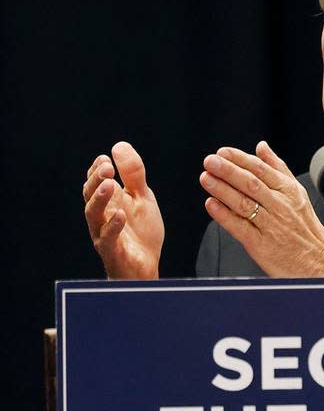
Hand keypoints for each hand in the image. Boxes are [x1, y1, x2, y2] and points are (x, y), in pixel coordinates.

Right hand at [82, 142, 164, 278]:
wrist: (146, 265)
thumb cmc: (140, 232)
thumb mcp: (142, 198)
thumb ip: (133, 175)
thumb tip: (119, 146)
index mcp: (108, 202)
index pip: (95, 182)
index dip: (97, 170)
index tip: (105, 158)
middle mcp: (101, 216)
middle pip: (91, 195)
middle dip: (96, 180)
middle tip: (106, 167)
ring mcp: (103, 234)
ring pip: (93, 215)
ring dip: (100, 199)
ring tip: (109, 184)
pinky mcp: (112, 252)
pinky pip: (108, 239)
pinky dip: (113, 226)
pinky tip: (120, 214)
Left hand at [200, 141, 323, 276]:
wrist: (318, 261)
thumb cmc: (305, 228)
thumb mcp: (297, 194)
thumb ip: (278, 169)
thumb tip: (261, 147)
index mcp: (289, 192)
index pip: (262, 170)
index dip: (240, 159)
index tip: (223, 152)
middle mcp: (281, 206)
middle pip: (251, 184)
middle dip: (228, 170)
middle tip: (210, 161)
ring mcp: (271, 225)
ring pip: (244, 203)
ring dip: (222, 189)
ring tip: (206, 178)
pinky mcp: (261, 244)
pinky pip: (240, 226)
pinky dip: (224, 215)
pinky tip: (212, 204)